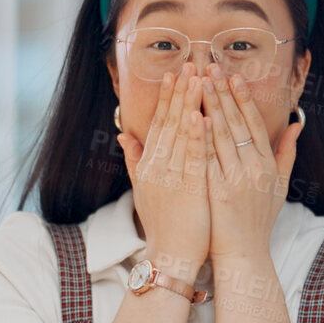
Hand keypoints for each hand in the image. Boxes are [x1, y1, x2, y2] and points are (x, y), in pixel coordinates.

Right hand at [116, 62, 210, 274]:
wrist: (169, 258)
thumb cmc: (162, 226)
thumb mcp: (143, 190)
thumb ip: (135, 160)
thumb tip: (123, 135)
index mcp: (149, 165)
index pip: (158, 124)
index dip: (165, 98)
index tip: (173, 74)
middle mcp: (157, 167)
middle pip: (168, 122)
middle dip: (179, 91)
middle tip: (189, 64)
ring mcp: (170, 178)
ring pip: (180, 135)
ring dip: (189, 104)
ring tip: (198, 79)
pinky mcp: (187, 190)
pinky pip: (192, 159)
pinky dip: (195, 137)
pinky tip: (200, 116)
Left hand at [203, 62, 301, 261]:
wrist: (244, 254)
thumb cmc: (258, 221)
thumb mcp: (280, 186)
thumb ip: (287, 153)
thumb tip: (296, 123)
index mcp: (268, 165)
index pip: (254, 124)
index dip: (244, 99)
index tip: (233, 77)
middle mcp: (254, 169)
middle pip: (236, 124)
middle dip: (223, 94)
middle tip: (211, 68)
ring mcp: (236, 180)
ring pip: (221, 136)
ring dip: (209, 107)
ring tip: (198, 83)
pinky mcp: (217, 191)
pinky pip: (207, 158)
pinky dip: (200, 136)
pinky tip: (192, 117)